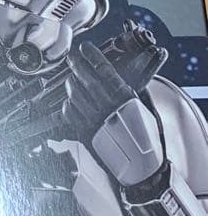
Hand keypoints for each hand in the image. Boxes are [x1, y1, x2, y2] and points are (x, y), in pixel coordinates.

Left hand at [64, 41, 166, 185]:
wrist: (141, 166)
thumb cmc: (146, 137)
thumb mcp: (144, 107)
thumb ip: (132, 88)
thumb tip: (125, 74)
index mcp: (123, 96)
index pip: (102, 67)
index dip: (91, 55)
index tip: (86, 48)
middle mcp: (106, 104)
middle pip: (84, 76)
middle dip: (76, 63)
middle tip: (73, 57)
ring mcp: (93, 117)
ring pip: (73, 92)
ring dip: (71, 82)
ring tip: (72, 78)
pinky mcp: (84, 130)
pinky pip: (69, 111)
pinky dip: (68, 103)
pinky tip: (71, 100)